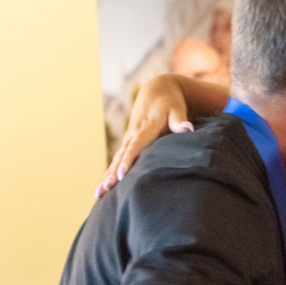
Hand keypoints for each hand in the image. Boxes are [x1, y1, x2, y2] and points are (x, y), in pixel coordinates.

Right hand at [96, 75, 192, 197]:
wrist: (156, 91)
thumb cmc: (170, 101)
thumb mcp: (176, 107)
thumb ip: (179, 119)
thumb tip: (188, 128)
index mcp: (145, 128)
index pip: (135, 146)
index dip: (128, 160)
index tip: (120, 174)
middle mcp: (133, 135)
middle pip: (121, 156)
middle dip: (112, 173)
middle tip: (104, 189)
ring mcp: (128, 139)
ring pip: (116, 160)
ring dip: (106, 176)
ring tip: (98, 193)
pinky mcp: (128, 143)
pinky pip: (117, 160)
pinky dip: (108, 173)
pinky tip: (103, 188)